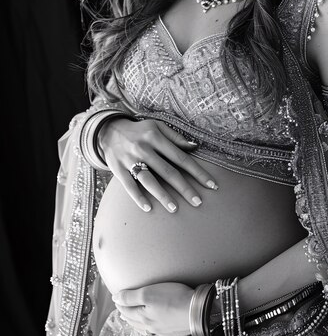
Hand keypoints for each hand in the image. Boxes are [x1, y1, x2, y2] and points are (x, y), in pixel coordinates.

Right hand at [98, 118, 217, 212]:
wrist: (108, 130)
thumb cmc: (139, 130)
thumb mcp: (157, 126)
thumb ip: (176, 137)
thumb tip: (195, 147)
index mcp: (156, 137)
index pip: (181, 157)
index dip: (197, 172)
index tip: (211, 185)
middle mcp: (144, 148)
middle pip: (167, 171)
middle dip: (184, 188)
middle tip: (198, 202)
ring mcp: (130, 159)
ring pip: (149, 180)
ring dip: (162, 195)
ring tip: (175, 208)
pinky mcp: (117, 169)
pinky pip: (129, 185)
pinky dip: (138, 197)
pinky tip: (148, 208)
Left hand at [112, 282, 193, 335]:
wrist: (195, 311)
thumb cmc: (173, 298)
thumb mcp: (148, 293)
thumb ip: (130, 297)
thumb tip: (115, 299)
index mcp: (142, 315)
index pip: (127, 309)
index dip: (120, 303)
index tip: (117, 298)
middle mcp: (149, 325)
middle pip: (133, 319)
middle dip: (125, 313)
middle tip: (121, 307)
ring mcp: (160, 331)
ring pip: (142, 329)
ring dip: (134, 324)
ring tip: (128, 320)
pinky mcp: (171, 333)